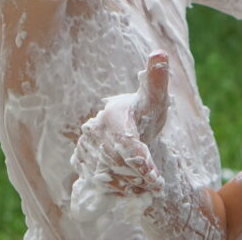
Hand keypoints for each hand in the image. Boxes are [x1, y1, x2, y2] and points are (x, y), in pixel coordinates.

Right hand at [70, 51, 170, 219]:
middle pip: (118, 163)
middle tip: (155, 182)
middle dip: (139, 176)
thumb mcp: (154, 97)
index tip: (155, 178)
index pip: (126, 143)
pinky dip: (117, 188)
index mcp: (113, 115)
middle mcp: (95, 131)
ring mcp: (85, 147)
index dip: (140, 162)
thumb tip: (160, 53)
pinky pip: (98, 182)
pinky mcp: (81, 161)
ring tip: (145, 184)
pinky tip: (130, 186)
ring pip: (108, 176)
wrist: (125, 126)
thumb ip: (157, 79)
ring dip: (130, 185)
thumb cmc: (144, 110)